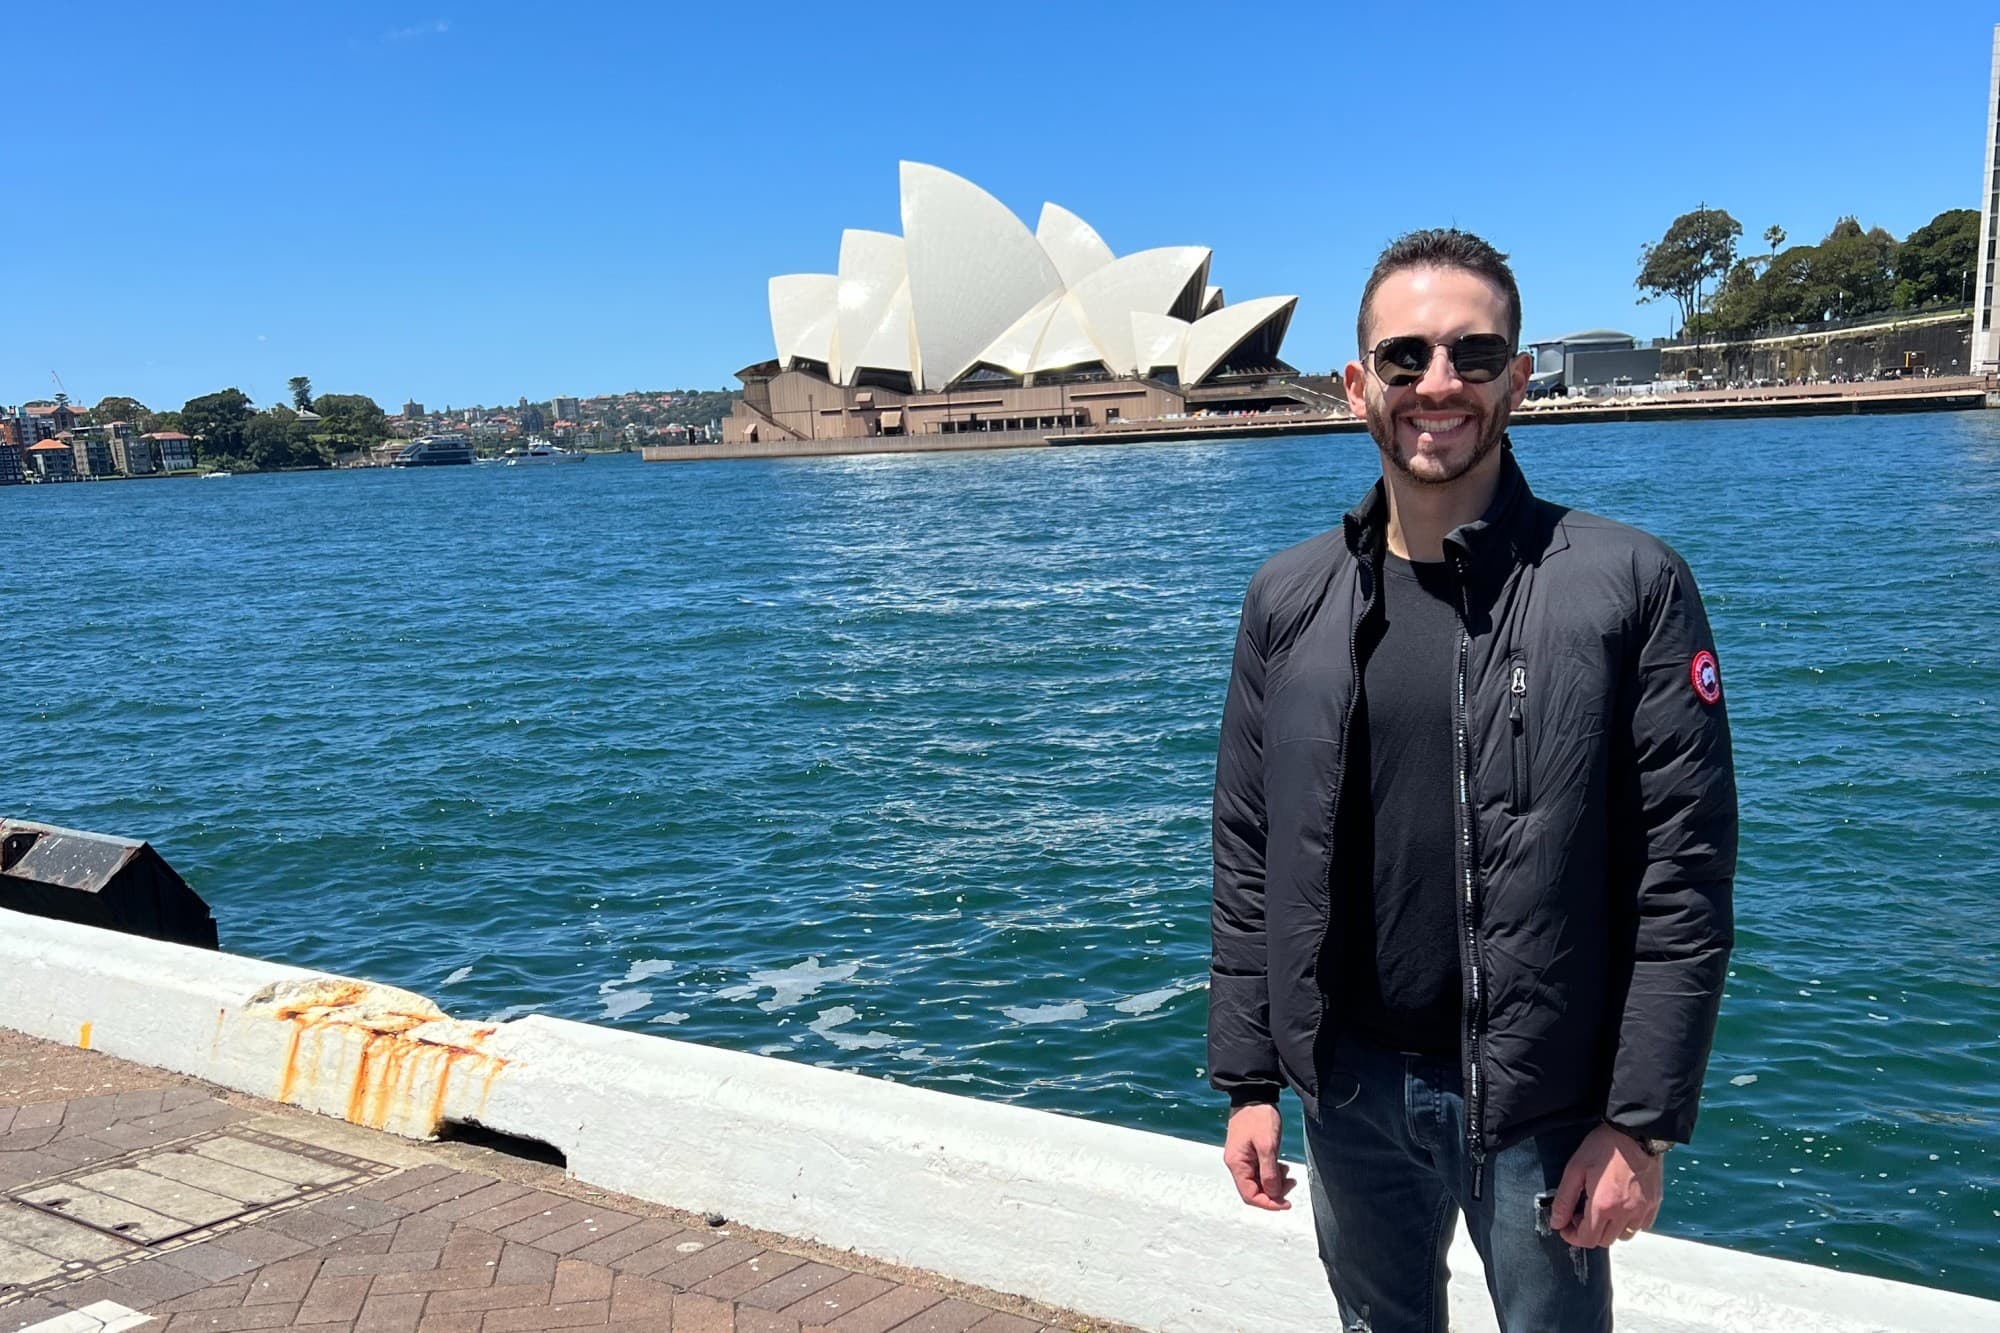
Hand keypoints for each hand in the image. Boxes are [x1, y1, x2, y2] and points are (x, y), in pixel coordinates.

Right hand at [1222, 1103, 1293, 1210]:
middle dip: (1274, 1192)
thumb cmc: (1259, 1117)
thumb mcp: (1267, 1145)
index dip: (1268, 1203)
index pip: (1249, 1195)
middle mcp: (1236, 1164)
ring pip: (1258, 1181)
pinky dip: (1272, 1172)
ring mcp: (1242, 1158)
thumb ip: (1269, 1172)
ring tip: (1289, 1174)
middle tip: (1291, 1183)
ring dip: (1274, 1182)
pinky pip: (1259, 1170)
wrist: (1254, 1095)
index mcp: (1237, 1164)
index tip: (1285, 1203)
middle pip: (1253, 1190)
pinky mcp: (1248, 1152)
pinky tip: (1282, 1165)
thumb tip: (1273, 1194)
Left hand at [1548, 1124, 1662, 1247]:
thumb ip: (1564, 1199)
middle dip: (1588, 1232)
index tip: (1566, 1225)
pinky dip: (1628, 1223)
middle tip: (1581, 1212)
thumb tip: (1556, 1223)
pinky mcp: (1654, 1205)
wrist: (1637, 1133)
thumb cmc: (1604, 1147)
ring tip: (1602, 1210)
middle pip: (1604, 1241)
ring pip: (1623, 1236)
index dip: (1572, 1236)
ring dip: (1609, 1229)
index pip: (1587, 1240)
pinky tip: (1620, 1207)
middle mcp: (1625, 1214)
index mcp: (1603, 1206)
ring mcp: (1642, 1211)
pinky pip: (1641, 1226)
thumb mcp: (1576, 1168)